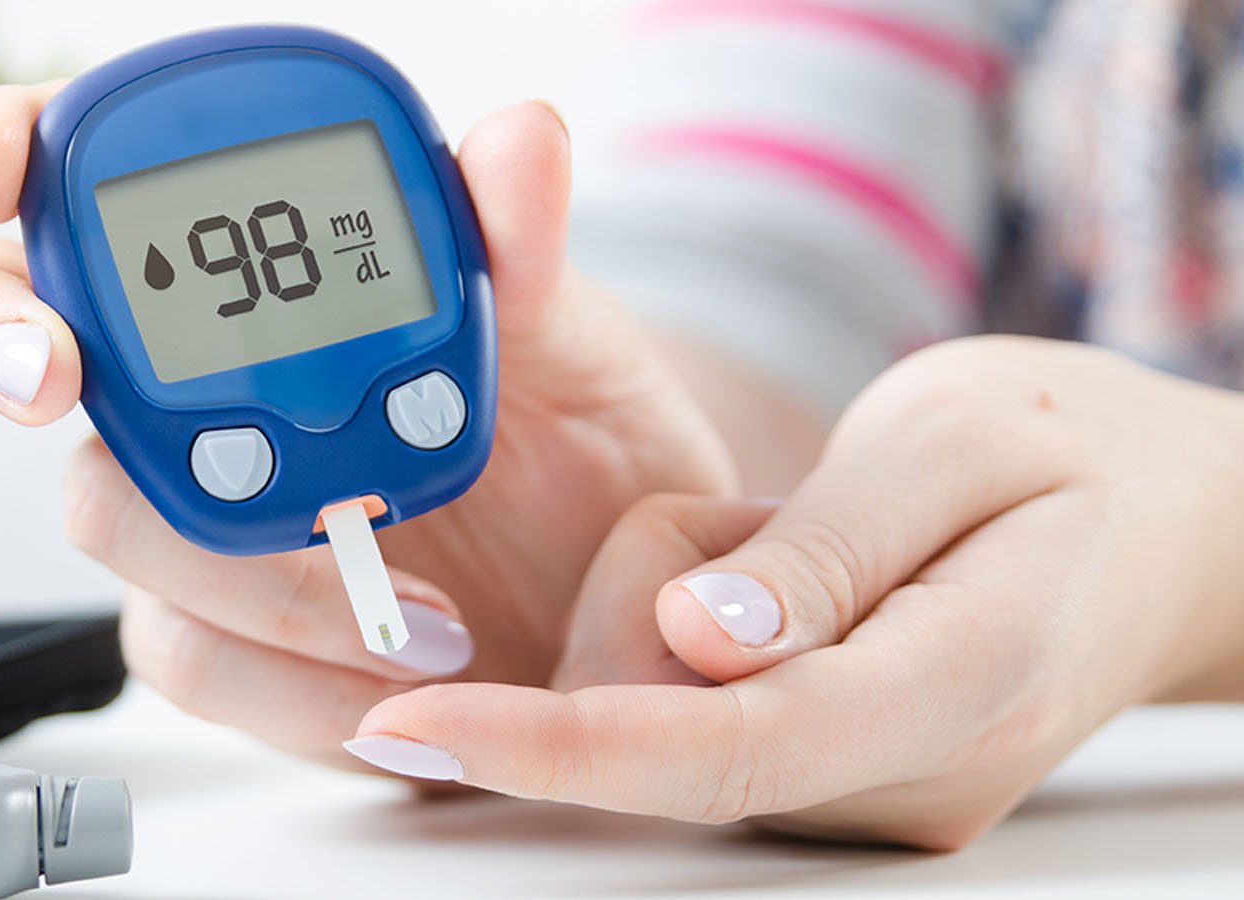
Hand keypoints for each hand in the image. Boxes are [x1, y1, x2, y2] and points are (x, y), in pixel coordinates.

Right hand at [0, 84, 744, 763]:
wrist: (603, 594)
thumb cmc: (566, 438)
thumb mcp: (562, 332)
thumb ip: (519, 245)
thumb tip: (518, 137)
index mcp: (252, 278)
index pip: (88, 185)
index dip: (2, 156)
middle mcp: (190, 387)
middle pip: (17, 342)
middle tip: (56, 373)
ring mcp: (191, 511)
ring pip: (108, 518)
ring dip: (246, 565)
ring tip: (413, 609)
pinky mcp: (222, 636)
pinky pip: (192, 657)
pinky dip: (291, 680)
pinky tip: (390, 681)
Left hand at [347, 335, 1243, 847]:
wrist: (1166, 531)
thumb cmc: (1072, 458)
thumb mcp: (956, 442)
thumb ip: (821, 551)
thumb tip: (695, 639)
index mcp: (957, 682)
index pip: (721, 749)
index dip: (553, 745)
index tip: (414, 718)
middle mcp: (903, 777)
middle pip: (667, 729)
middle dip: (634, 607)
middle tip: (754, 518)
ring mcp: (868, 796)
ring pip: (664, 715)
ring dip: (674, 602)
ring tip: (801, 536)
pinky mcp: (830, 782)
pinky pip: (692, 711)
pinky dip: (697, 630)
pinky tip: (786, 582)